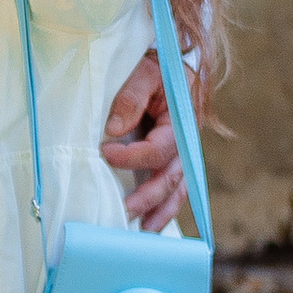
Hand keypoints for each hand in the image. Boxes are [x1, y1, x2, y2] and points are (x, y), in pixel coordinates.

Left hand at [102, 52, 184, 233]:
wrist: (170, 62)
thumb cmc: (156, 66)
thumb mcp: (145, 71)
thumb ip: (130, 99)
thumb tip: (113, 131)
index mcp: (181, 121)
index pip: (160, 149)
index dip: (133, 156)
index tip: (106, 152)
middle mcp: (185, 142)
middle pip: (172, 177)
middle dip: (150, 197)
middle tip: (126, 210)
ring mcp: (181, 152)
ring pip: (176, 189)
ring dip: (161, 210)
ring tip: (144, 230)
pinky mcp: (172, 158)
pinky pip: (172, 186)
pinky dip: (164, 205)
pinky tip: (150, 222)